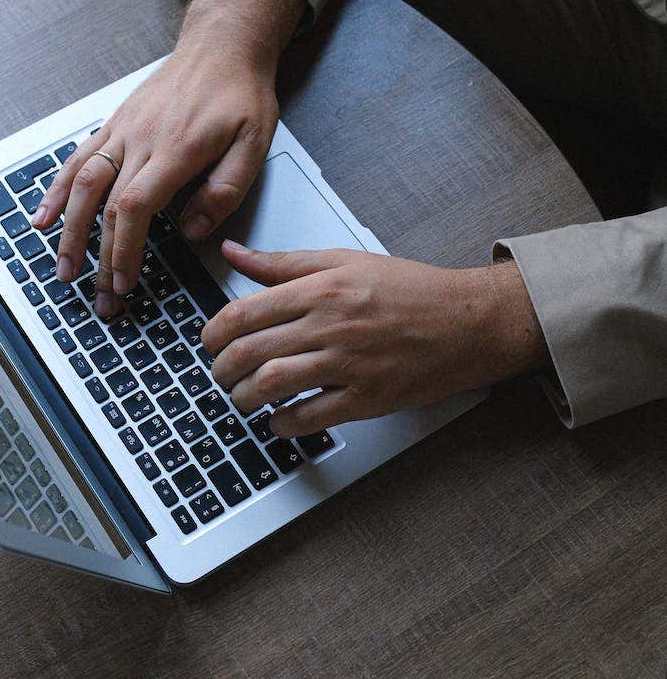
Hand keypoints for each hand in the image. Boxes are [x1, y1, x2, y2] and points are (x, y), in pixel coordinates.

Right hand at [31, 0, 303, 318]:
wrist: (222, 46)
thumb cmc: (240, 95)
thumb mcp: (254, 145)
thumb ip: (224, 191)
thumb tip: (192, 232)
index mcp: (176, 149)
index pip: (135, 207)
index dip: (123, 249)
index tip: (122, 282)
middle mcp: (140, 140)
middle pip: (104, 205)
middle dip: (97, 257)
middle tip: (97, 296)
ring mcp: (122, 131)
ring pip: (82, 184)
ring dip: (68, 231)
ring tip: (62, 268)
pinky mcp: (115, 125)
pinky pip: (77, 159)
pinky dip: (56, 190)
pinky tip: (44, 217)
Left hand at [202, 241, 547, 436]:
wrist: (468, 321)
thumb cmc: (410, 290)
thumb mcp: (345, 261)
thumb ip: (284, 263)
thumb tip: (234, 254)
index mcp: (321, 288)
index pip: (243, 312)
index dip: (213, 334)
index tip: (210, 343)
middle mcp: (330, 324)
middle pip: (250, 351)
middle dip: (222, 370)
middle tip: (220, 375)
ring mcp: (348, 363)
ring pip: (272, 385)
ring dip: (245, 398)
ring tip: (244, 399)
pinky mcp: (367, 397)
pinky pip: (310, 417)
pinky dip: (283, 424)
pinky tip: (278, 420)